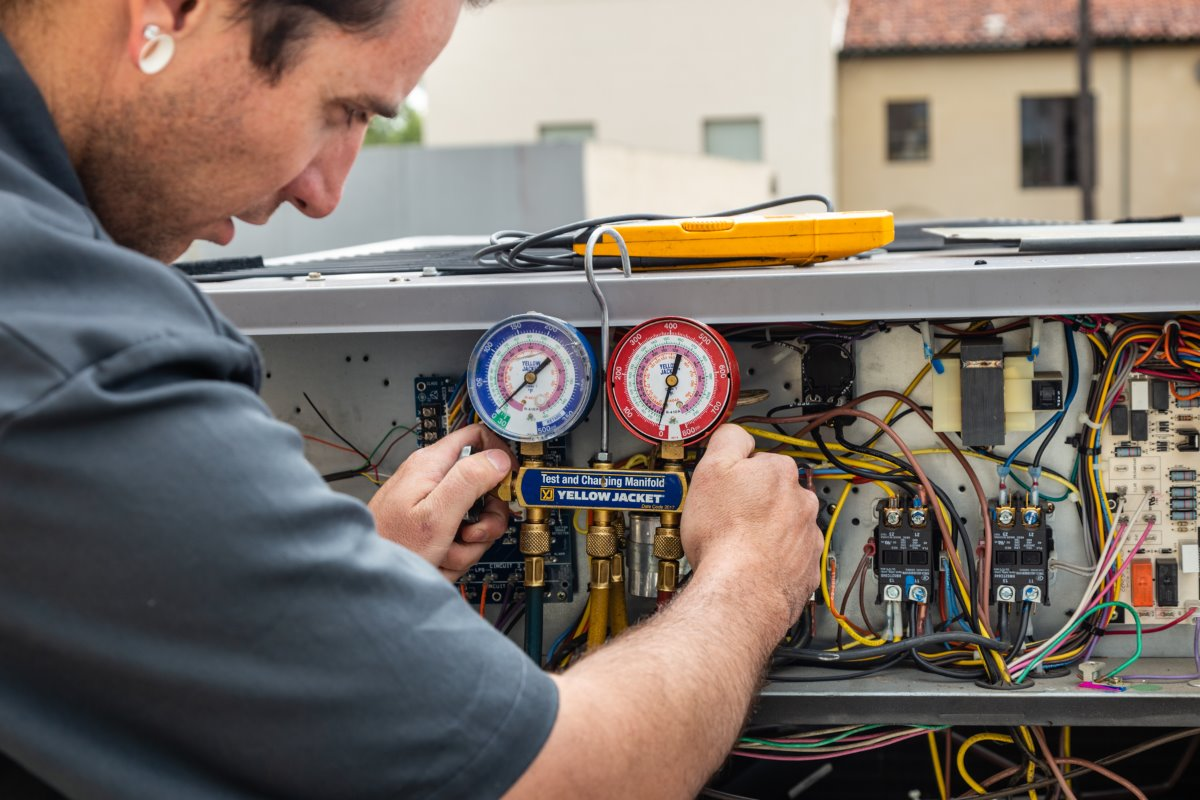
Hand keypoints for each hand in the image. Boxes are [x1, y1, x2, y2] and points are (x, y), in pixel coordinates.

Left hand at [368, 424, 516, 580]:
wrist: (372, 580)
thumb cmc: (393, 546)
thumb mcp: (437, 514)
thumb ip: (468, 481)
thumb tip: (499, 458)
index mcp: (431, 464)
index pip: (478, 436)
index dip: (500, 456)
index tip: (511, 481)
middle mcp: (432, 479)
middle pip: (483, 486)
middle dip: (486, 517)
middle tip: (473, 531)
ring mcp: (433, 503)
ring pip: (475, 516)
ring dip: (469, 542)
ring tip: (447, 550)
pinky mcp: (434, 524)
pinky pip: (462, 534)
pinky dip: (457, 552)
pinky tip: (440, 557)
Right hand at [680, 425, 821, 623]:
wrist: (741, 590)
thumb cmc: (724, 535)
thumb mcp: (710, 470)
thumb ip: (728, 441)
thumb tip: (737, 434)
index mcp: (780, 473)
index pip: (760, 460)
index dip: (738, 472)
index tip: (727, 485)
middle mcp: (801, 503)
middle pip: (775, 493)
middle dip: (755, 502)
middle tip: (727, 516)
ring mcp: (807, 537)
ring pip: (784, 525)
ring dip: (765, 530)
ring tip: (737, 544)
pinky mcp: (807, 570)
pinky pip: (789, 557)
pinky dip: (774, 559)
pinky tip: (752, 564)